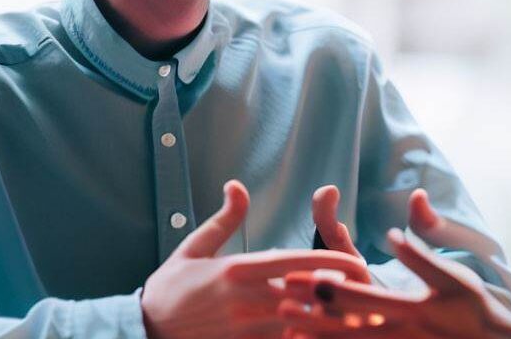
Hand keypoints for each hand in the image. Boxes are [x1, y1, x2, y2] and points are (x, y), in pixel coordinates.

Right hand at [140, 180, 369, 338]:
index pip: (298, 262)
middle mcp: (246, 300)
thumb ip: (224, 219)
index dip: (334, 263)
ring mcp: (245, 330)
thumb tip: (237, 185)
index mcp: (238, 269)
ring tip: (356, 319)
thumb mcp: (193, 249)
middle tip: (369, 295)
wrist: (141, 333)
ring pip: (300, 326)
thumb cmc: (170, 290)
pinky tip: (317, 336)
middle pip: (308, 296)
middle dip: (340, 296)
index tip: (359, 264)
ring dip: (326, 322)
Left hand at [279, 192, 510, 338]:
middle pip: (346, 328)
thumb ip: (420, 257)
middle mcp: (400, 335)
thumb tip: (393, 233)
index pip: (361, 298)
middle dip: (312, 317)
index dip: (326, 288)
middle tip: (280, 305)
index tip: (297, 277)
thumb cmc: (474, 309)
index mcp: (412, 310)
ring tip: (288, 331)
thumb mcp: (451, 279)